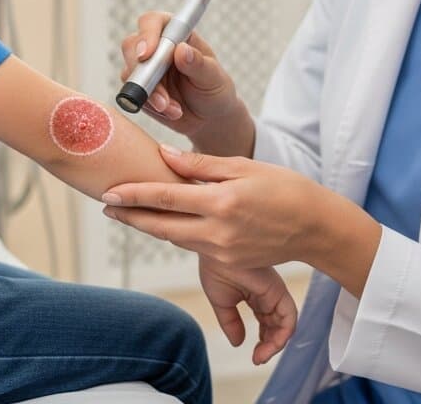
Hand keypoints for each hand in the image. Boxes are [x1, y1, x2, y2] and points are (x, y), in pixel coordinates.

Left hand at [104, 145, 325, 269]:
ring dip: (149, 226)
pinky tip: (163, 224)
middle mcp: (218, 232)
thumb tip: (166, 156)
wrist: (314, 226)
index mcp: (221, 202)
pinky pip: (194, 247)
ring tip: (127, 213)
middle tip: (106, 206)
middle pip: (161, 225)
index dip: (134, 195)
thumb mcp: (243, 167)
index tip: (109, 191)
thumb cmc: (283, 189)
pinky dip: (175, 234)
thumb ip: (202, 164)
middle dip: (131, 216)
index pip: (166, 198)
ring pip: (175, 238)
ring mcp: (223, 252)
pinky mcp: (229, 264)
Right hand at [120, 13, 252, 154]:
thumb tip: (181, 50)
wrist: (210, 117)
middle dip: (143, 72)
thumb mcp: (213, 76)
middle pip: (131, 47)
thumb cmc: (214, 89)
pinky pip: (134, 96)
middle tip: (160, 95)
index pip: (153, 22)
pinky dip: (152, 107)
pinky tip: (173, 112)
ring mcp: (144, 68)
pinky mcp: (139, 89)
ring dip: (151, 95)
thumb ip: (198, 63)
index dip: (146, 35)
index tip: (147, 54)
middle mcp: (156, 46)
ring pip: (130, 75)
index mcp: (176, 33)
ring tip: (175, 109)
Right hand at [198, 256, 296, 364]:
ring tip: (261, 356)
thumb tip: (238, 342)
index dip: (263, 342)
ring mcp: (274, 293)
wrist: (216, 250)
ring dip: (276, 345)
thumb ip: (231, 322)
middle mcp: (268, 295)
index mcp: (255, 296)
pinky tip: (267, 346)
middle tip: (258, 359)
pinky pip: (289, 317)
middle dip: (269, 346)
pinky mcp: (278, 291)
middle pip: (277, 326)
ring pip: (285, 325)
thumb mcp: (222, 301)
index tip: (253, 356)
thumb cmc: (215, 265)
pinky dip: (283, 336)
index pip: (266, 323)